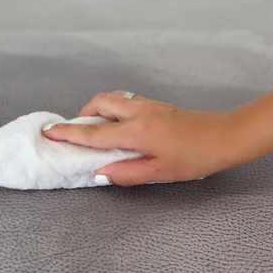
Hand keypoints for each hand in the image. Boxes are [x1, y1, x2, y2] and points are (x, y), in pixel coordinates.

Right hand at [42, 91, 242, 185]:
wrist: (224, 137)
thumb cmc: (194, 158)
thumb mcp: (160, 172)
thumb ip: (127, 173)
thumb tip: (100, 173)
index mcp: (136, 132)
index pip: (93, 132)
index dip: (68, 133)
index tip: (47, 131)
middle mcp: (137, 113)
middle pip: (98, 104)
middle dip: (81, 115)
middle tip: (77, 133)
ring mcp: (147, 105)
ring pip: (111, 99)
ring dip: (96, 110)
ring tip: (96, 130)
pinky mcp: (155, 105)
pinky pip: (124, 101)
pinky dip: (111, 109)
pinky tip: (118, 125)